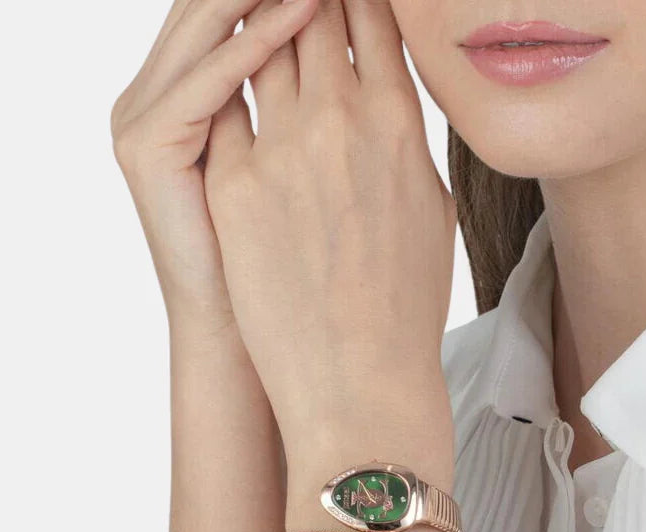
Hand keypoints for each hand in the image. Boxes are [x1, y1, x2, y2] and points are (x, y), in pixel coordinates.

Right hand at [110, 0, 318, 328]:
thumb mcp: (293, 169)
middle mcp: (156, 96)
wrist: (248, 342)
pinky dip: (254, 43)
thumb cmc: (287, 269)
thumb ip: (301, 105)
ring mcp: (142, 119)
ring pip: (204, 21)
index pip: (235, 6)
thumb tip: (358, 53)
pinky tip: (303, 10)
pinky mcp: (145, 149)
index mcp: (190, 96)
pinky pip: (208, 80)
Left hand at [201, 0, 456, 445]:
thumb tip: (384, 103)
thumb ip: (402, 141)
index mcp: (398, 122)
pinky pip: (221, 112)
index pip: (371, 14)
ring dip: (254, 30)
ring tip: (250, 21)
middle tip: (289, 3)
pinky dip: (222, 93)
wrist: (357, 379)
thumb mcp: (428, 208)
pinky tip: (217, 88)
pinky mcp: (233, 185)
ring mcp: (280, 149)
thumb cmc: (401, 305)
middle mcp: (339, 119)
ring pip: (257, 51)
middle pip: (308, 13)